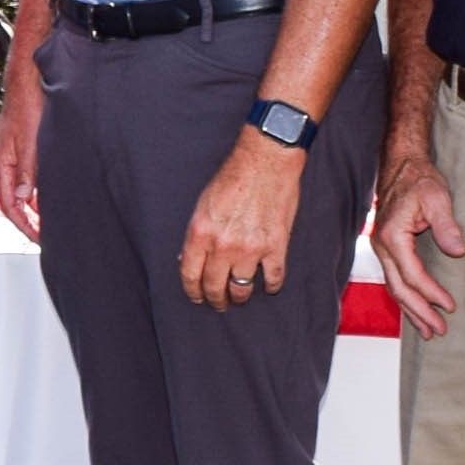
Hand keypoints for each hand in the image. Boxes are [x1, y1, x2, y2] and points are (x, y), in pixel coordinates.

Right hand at [0, 70, 42, 240]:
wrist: (27, 82)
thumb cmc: (27, 106)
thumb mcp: (30, 143)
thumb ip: (27, 173)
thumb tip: (22, 199)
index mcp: (1, 163)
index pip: (8, 204)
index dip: (23, 224)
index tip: (38, 237)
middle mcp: (3, 162)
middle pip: (12, 200)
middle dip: (28, 220)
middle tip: (44, 235)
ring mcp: (11, 156)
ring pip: (20, 189)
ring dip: (33, 206)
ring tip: (49, 221)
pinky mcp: (21, 149)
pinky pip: (25, 177)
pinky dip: (36, 191)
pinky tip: (48, 195)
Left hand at [176, 128, 305, 310]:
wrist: (265, 161)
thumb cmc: (233, 177)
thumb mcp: (202, 205)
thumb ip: (196, 235)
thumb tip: (188, 259)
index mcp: (200, 233)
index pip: (190, 276)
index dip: (193, 292)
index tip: (198, 298)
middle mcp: (223, 245)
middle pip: (215, 287)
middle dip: (216, 299)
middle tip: (219, 303)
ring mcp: (250, 249)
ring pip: (242, 288)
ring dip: (240, 296)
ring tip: (240, 296)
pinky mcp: (276, 247)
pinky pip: (273, 278)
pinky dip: (271, 286)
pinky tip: (268, 286)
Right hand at [368, 149, 464, 336]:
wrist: (402, 168)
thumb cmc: (419, 180)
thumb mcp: (437, 198)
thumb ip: (446, 226)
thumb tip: (457, 251)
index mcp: (393, 236)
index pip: (413, 274)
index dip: (431, 293)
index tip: (450, 306)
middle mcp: (382, 246)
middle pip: (400, 288)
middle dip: (419, 311)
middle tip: (438, 330)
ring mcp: (381, 249)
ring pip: (394, 287)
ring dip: (411, 310)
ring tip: (428, 330)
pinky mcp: (386, 249)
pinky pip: (394, 279)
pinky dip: (405, 297)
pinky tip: (416, 309)